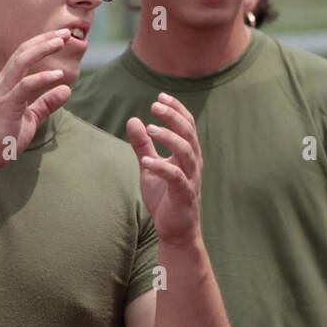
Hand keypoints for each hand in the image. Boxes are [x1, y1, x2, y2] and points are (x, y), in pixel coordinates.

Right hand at [0, 28, 73, 176]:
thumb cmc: (3, 138)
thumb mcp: (31, 118)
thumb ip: (46, 103)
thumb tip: (67, 89)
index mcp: (7, 84)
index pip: (24, 55)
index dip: (42, 43)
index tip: (61, 36)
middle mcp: (3, 83)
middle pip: (23, 52)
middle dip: (44, 39)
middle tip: (66, 32)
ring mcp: (2, 93)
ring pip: (21, 62)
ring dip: (42, 49)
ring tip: (61, 42)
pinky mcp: (5, 106)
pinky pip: (24, 86)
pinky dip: (42, 78)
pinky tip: (59, 75)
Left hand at [126, 93, 202, 246]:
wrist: (176, 230)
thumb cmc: (165, 197)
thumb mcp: (150, 167)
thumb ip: (143, 145)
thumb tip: (133, 120)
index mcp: (188, 154)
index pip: (187, 125)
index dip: (176, 109)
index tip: (160, 96)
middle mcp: (193, 162)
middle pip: (189, 133)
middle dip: (173, 117)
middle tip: (155, 105)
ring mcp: (191, 178)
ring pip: (186, 151)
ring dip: (169, 137)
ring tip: (151, 128)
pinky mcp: (184, 194)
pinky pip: (176, 177)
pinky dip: (162, 167)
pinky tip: (147, 161)